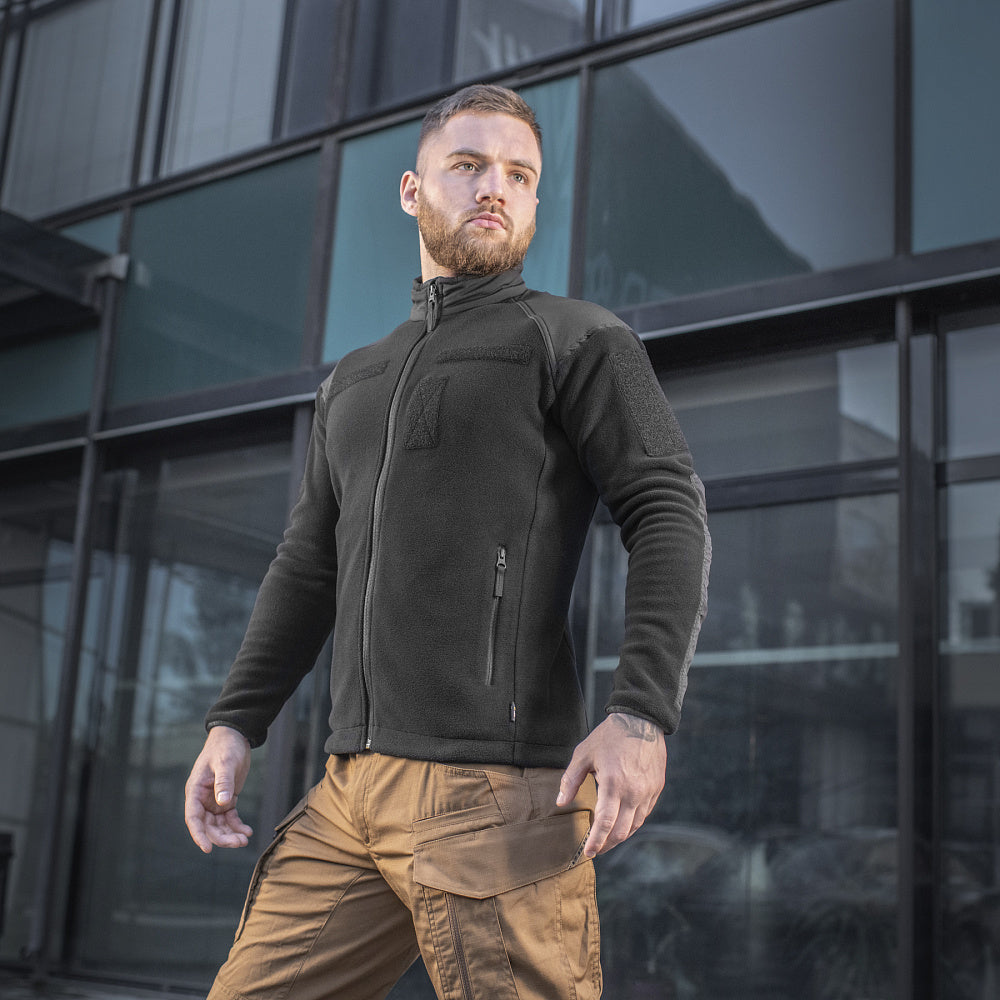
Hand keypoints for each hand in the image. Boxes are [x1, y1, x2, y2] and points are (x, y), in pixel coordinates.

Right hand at [184, 725, 253, 853]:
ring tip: (244, 839)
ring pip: (219, 825)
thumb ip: (223, 782)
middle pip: (208, 826)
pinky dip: (237, 826)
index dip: (199, 835)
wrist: (234, 737)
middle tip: (239, 843)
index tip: (207, 849)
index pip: (193, 818)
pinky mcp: (226, 799)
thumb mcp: (225, 763)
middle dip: (222, 838)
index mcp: (195, 790)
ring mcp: (214, 801)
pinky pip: (230, 818)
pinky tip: (247, 831)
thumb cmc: (225, 747)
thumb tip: (221, 803)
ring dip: (230, 835)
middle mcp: (202, 799)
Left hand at [557, 712, 665, 857]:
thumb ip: (571, 780)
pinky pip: (644, 814)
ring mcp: (647, 792)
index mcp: (613, 783)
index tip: (588, 852)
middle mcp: (633, 792)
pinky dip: (632, 823)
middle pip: (621, 831)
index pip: (605, 823)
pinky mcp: (656, 789)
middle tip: (595, 849)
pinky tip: (622, 824)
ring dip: (620, 836)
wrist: (641, 721)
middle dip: (606, 844)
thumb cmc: (609, 736)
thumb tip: (561, 803)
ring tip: (606, 840)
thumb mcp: (583, 754)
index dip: (596, 841)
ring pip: (635, 826)